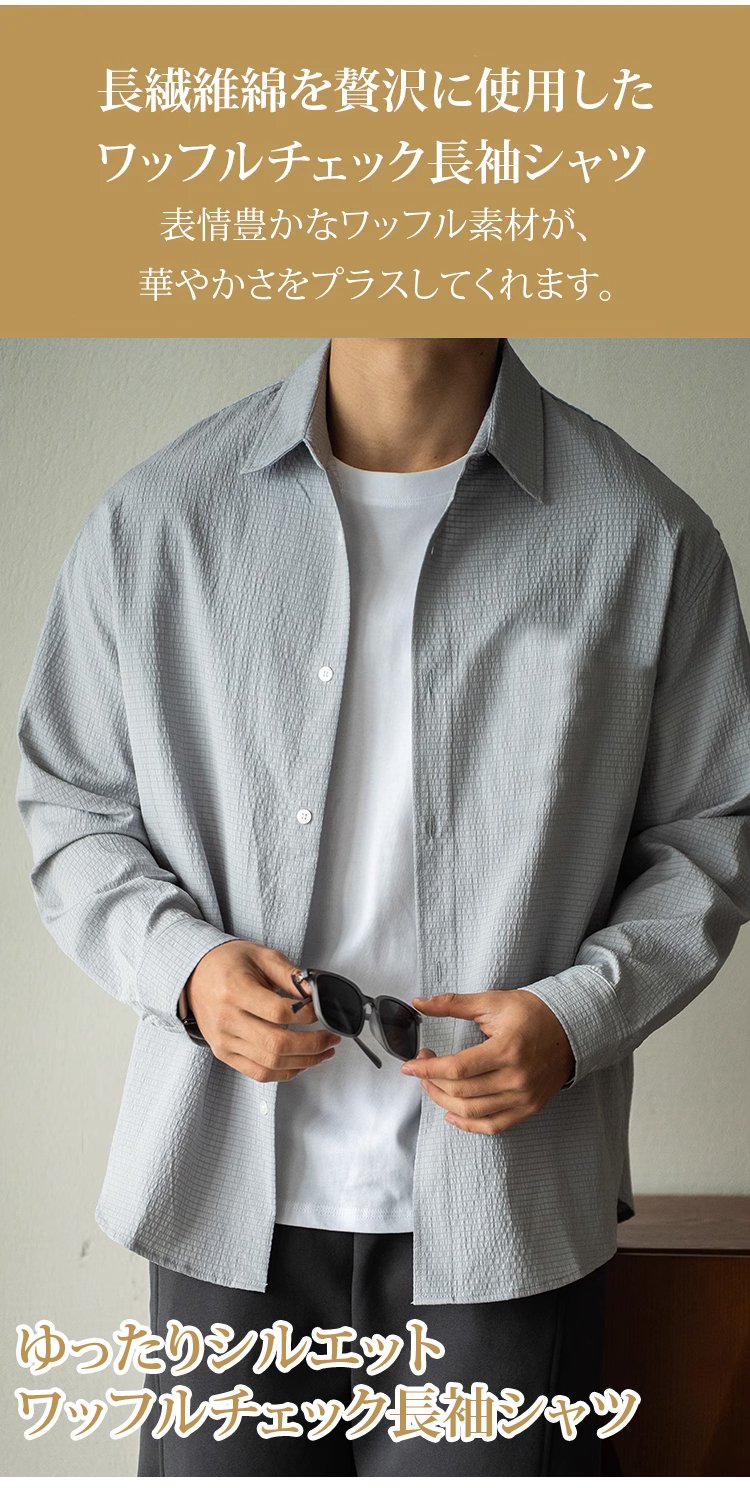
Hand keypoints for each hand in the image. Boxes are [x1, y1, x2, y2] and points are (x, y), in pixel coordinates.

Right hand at [184, 940, 340, 1081]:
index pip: (279, 1012)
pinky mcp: (224, 1054)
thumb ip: (290, 974)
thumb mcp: (260, 955)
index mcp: (235, 990)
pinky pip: (258, 1073)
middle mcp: (227, 1019)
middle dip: (313, 1044)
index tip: (321, 1010)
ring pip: (271, 1063)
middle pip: (277, 1044)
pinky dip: (285, 1073)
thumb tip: (315, 992)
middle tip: (332, 1037)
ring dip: (305, 1061)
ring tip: (323, 1052)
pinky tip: (301, 1063)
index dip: (308, 1014)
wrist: (193, 977)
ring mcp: (224, 1041)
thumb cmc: (226, 964)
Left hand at [400, 988, 574, 1133]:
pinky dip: (468, 1125)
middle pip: (461, 1092)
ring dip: (443, 1102)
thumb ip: (453, 1004)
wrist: (571, 1029)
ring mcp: (524, 1097)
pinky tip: (451, 1114)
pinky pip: (493, 1126)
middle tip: (422, 1068)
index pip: (457, 1069)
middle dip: (432, 1082)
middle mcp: (516, 1078)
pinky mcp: (529, 1108)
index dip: (427, 1069)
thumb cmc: (531, 1013)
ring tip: (432, 1086)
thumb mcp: (493, 1002)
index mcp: (506, 1049)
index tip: (409, 1065)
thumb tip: (419, 1002)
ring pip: (472, 1112)